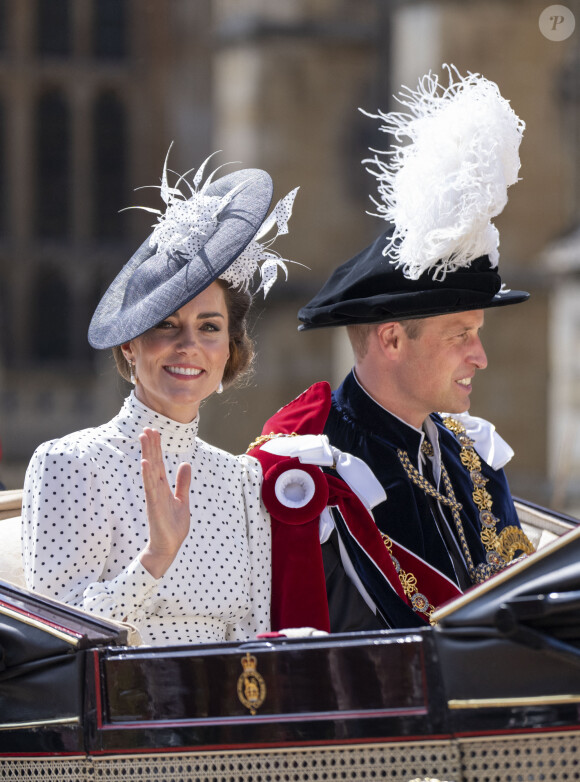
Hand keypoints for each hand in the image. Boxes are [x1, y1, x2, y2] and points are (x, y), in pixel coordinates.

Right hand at [138, 427, 191, 578]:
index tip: (154, 431)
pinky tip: (145, 462)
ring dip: (148, 453)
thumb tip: (185, 464)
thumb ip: (182, 483)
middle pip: (153, 462)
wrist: (168, 547)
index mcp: (163, 487)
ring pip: (150, 470)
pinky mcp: (154, 505)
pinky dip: (148, 474)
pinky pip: (150, 487)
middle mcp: (156, 489)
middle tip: (146, 428)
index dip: (157, 447)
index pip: (159, 463)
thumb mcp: (182, 500)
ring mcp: (154, 496)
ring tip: (144, 437)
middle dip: (151, 446)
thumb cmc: (173, 526)